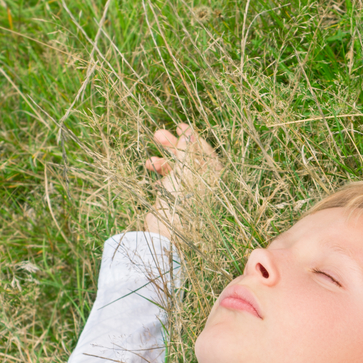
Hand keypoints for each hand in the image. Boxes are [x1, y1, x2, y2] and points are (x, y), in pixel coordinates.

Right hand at [141, 123, 221, 240]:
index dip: (191, 138)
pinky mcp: (179, 203)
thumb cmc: (181, 203)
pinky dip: (161, 176)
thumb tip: (190, 132)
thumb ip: (187, 151)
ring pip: (179, 170)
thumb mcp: (184, 172)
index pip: (205, 152)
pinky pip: (171, 183)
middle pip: (191, 159)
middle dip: (173, 147)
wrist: (167, 235)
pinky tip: (151, 173)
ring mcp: (193, 195)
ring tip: (148, 161)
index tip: (179, 126)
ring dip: (163, 162)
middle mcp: (207, 186)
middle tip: (157, 135)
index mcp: (215, 178)